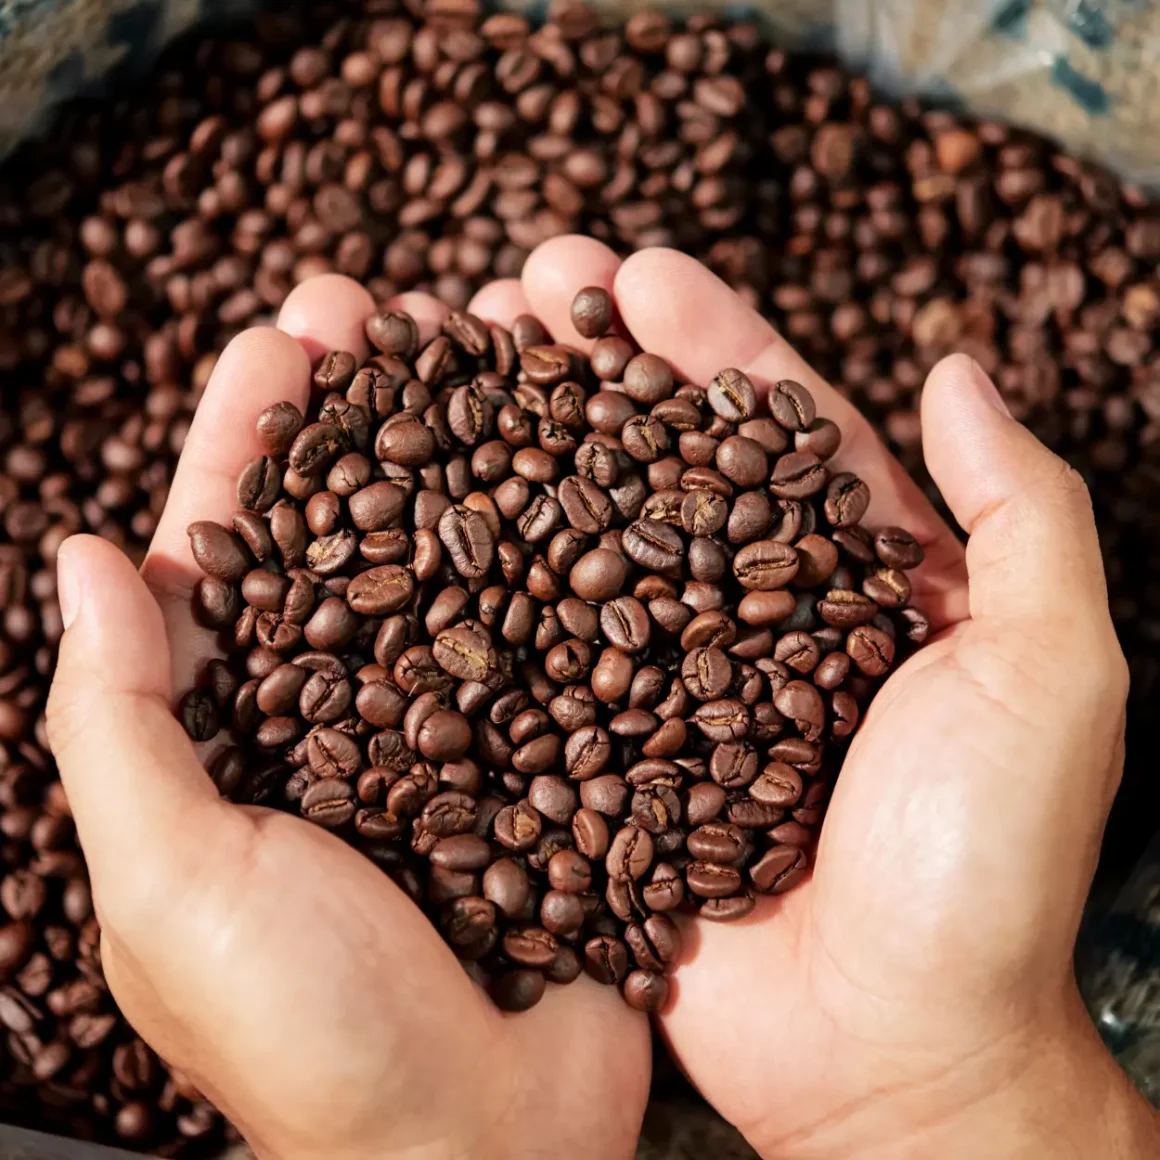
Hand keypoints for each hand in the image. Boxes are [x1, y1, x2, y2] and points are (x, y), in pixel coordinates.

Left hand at [45, 272, 649, 1159]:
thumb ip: (118, 723)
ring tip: (498, 352)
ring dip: (470, 457)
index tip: (292, 336)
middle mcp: (348, 714)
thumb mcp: (172, 881)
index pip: (233, 551)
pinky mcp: (547, 756)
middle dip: (367, 415)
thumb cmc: (308, 1033)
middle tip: (393, 304)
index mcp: (239, 732)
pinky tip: (594, 477)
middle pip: (352, 530)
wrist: (478, 1142)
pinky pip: (556, 636)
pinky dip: (568, 554)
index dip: (254, 437)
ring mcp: (457, 729)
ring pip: (458, 560)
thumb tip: (84, 553)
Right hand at [511, 241, 1152, 1157]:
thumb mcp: (1051, 673)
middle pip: (659, 468)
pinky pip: (536, 662)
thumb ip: (1021, 516)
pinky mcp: (600, 762)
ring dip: (520, 454)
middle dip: (590, 373)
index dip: (703, 345)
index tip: (631, 271)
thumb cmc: (986, 872)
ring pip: (583, 546)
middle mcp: (749, 621)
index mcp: (856, 584)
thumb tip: (956, 369)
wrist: (893, 1055)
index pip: (770, 431)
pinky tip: (414, 521)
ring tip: (449, 366)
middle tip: (512, 288)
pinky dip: (481, 591)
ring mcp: (664, 689)